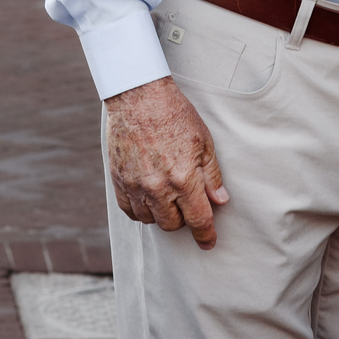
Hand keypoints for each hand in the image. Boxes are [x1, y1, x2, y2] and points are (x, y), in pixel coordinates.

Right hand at [105, 76, 227, 248]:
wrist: (138, 96)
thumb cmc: (175, 114)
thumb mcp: (203, 140)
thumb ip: (212, 175)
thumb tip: (220, 201)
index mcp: (184, 177)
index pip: (198, 219)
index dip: (206, 235)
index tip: (209, 243)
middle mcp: (158, 187)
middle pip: (173, 225)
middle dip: (183, 219)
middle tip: (186, 202)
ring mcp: (136, 186)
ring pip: (151, 220)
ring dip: (161, 213)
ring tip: (167, 194)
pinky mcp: (119, 181)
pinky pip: (130, 211)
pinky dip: (140, 210)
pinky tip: (148, 196)